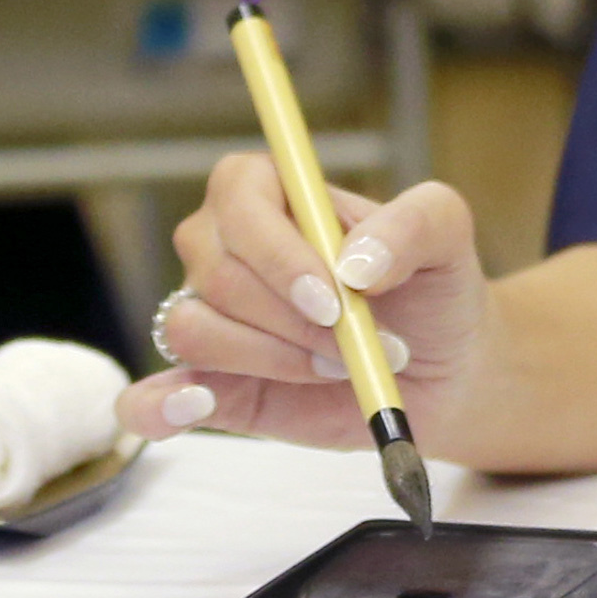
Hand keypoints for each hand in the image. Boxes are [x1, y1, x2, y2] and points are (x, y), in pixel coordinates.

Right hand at [120, 155, 488, 452]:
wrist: (440, 369)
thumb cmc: (432, 286)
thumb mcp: (447, 232)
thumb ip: (413, 223)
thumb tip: (355, 263)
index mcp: (269, 191)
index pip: (238, 198)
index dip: (278, 253)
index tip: (335, 299)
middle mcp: (224, 248)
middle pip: (216, 273)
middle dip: (294, 321)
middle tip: (361, 343)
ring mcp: (213, 318)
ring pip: (192, 330)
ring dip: (270, 360)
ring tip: (341, 368)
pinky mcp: (212, 387)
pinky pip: (150, 399)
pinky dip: (158, 406)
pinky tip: (197, 405)